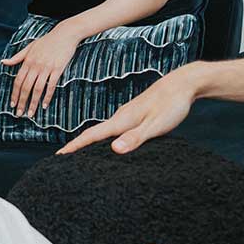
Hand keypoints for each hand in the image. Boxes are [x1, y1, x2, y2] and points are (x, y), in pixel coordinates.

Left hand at [1, 25, 81, 117]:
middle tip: (19, 114)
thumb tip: (3, 62)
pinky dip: (47, 97)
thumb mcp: (30, 47)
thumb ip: (17, 57)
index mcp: (27, 61)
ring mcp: (46, 68)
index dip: (14, 94)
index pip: (18, 81)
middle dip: (21, 102)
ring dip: (33, 103)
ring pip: (37, 89)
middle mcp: (35, 66)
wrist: (65, 34)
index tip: (12, 104)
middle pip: (26, 87)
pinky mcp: (57, 69)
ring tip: (30, 113)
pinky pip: (51, 86)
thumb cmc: (47, 41)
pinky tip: (44, 105)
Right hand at [57, 64, 197, 154]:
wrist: (183, 84)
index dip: (75, 146)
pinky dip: (108, 138)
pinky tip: (112, 144)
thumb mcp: (155, 125)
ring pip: (106, 132)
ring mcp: (128, 115)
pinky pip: (117, 129)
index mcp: (122, 120)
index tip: (59, 155)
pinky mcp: (136, 115)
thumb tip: (114, 149)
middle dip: (79, 146)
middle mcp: (121, 117)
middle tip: (65, 159)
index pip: (92, 135)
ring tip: (82, 154)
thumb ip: (135, 137)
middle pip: (95, 134)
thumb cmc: (171, 105)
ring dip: (92, 142)